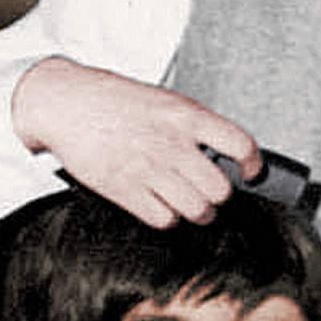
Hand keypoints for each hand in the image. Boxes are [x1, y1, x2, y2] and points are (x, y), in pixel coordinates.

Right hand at [12, 60, 249, 226]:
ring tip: (190, 203)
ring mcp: (148, 169)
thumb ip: (193, 126)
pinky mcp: (125, 190)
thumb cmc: (113, 101)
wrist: (67, 105)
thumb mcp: (163, 101)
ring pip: (196, 210)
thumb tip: (221, 153)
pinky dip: (167, 217)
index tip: (251, 171)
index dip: (253, 163)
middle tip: (210, 190)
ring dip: (198, 212)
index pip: (239, 144)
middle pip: (220, 189)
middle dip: (219, 195)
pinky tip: (162, 204)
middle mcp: (171, 144)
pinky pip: (164, 219)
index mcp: (185, 116)